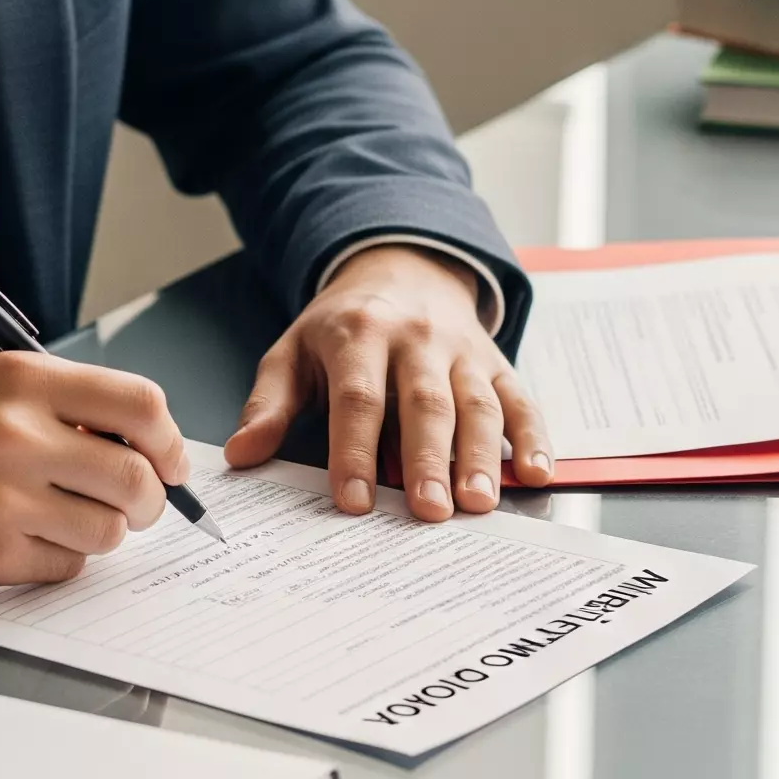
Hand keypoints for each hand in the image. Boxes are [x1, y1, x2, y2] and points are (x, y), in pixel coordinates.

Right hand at [0, 351, 188, 589]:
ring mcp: (1, 500)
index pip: (140, 405)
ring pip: (107, 530)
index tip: (171, 460)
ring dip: (101, 530)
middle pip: (135, 477)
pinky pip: (64, 567)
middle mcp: (16, 435)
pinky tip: (26, 537)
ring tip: (67, 516)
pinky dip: (59, 558)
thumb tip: (139, 443)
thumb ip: (63, 404)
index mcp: (22, 381)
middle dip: (149, 498)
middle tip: (137, 502)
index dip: (169, 440)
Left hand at [223, 245, 551, 519]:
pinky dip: (533, 436)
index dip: (355, 451)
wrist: (400, 267)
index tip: (354, 502)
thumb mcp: (294, 350)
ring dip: (482, 455)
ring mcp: (461, 350)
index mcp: (359, 334)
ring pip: (477, 403)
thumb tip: (242, 454)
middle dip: (428, 458)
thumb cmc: (343, 326)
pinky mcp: (495, 362)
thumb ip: (270, 403)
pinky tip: (536, 472)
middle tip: (429, 511)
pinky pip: (520, 398)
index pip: (358, 396)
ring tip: (479, 503)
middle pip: (425, 402)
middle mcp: (416, 339)